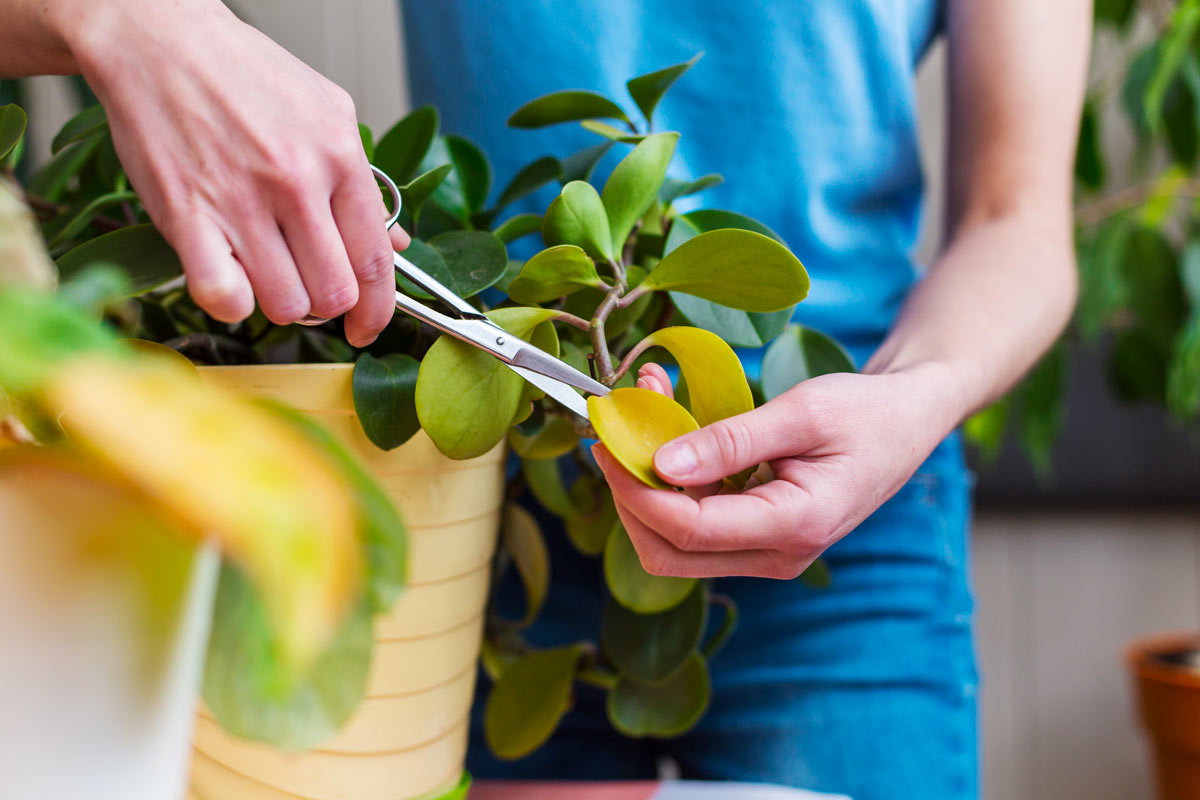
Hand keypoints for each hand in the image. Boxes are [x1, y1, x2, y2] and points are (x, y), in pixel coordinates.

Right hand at [57, 0, 408, 344]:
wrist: (159, 39)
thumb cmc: (243, 75)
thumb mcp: (327, 112)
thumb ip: (364, 184)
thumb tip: (394, 245)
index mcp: (339, 155)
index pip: (376, 261)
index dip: (378, 309)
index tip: (367, 326)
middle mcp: (296, 181)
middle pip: (334, 294)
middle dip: (327, 307)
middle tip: (310, 289)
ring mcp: (241, 201)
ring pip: (286, 305)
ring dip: (280, 303)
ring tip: (267, 273)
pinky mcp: (187, 216)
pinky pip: (224, 299)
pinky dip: (231, 304)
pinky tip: (230, 278)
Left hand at [592, 362, 960, 578]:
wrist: (907, 423)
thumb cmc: (865, 412)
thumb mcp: (801, 412)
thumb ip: (730, 440)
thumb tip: (661, 464)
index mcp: (794, 527)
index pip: (688, 527)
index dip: (635, 486)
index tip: (607, 438)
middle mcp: (777, 556)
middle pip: (669, 553)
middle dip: (629, 497)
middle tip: (612, 435)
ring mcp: (767, 553)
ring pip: (676, 545)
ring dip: (646, 486)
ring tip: (643, 413)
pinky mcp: (758, 538)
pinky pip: (697, 525)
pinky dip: (672, 484)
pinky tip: (668, 431)